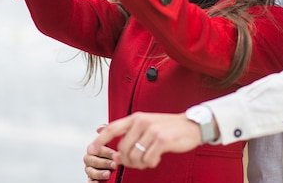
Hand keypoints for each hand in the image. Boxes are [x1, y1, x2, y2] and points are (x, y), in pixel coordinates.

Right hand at [83, 125, 116, 181]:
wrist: (115, 162)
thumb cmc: (112, 150)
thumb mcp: (111, 141)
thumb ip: (106, 133)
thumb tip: (100, 127)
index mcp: (93, 148)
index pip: (96, 149)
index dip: (106, 152)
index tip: (116, 154)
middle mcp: (89, 159)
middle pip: (92, 160)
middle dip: (104, 163)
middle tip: (114, 164)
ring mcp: (89, 169)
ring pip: (90, 171)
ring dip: (99, 173)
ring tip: (108, 174)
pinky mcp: (90, 178)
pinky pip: (88, 181)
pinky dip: (91, 182)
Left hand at [87, 112, 201, 169]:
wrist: (192, 125)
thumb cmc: (168, 128)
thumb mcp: (148, 126)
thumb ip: (132, 137)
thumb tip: (116, 155)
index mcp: (137, 118)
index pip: (113, 128)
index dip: (100, 140)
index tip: (91, 149)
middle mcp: (142, 122)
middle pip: (123, 149)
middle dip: (127, 161)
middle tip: (137, 163)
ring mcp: (152, 130)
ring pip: (134, 156)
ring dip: (140, 164)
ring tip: (148, 161)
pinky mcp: (162, 140)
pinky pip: (148, 159)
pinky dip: (150, 164)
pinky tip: (156, 160)